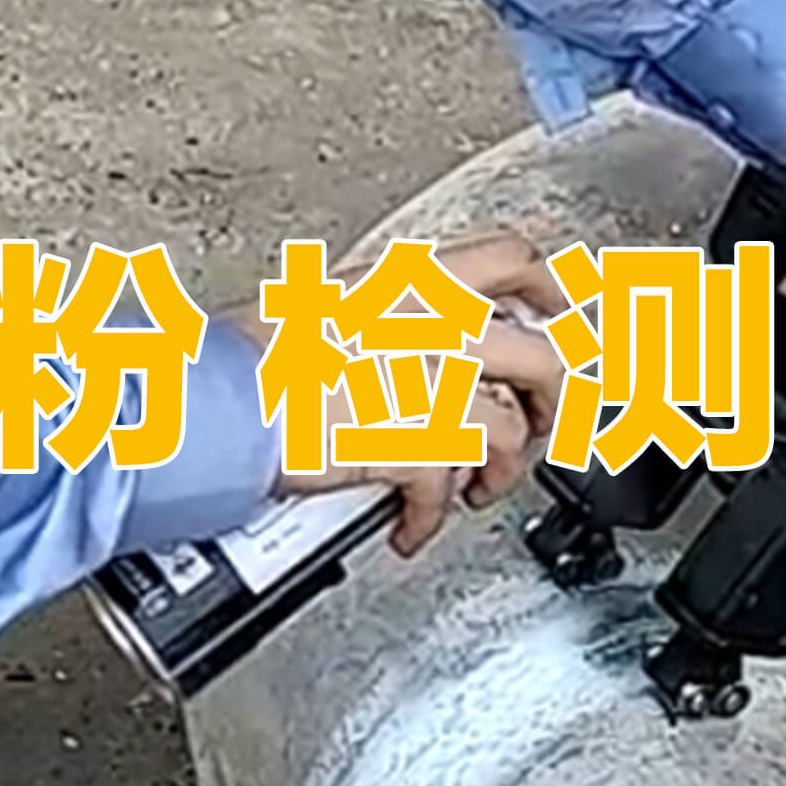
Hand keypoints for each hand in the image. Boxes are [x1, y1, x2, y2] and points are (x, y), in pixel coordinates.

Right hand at [229, 233, 568, 558]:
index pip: (510, 259)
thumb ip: (369, 317)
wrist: (224, 402)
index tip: (560, 311)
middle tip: (541, 423)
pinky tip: (411, 526)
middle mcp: (433, 324)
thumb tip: (376, 338)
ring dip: (499, 470)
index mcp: (409, 282)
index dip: (550, 288)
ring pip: (512, 431)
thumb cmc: (248, 358)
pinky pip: (451, 488)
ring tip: (475, 487)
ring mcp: (432, 386)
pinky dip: (432, 516)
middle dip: (552, 401)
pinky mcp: (418, 445)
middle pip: (543, 356)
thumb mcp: (312, 306)